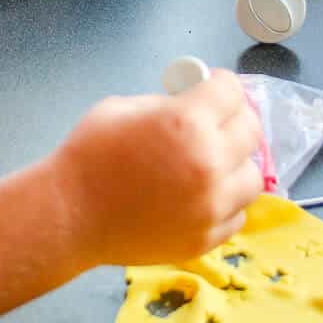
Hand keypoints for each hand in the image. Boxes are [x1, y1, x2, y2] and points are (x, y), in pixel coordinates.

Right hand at [51, 70, 263, 266]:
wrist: (70, 213)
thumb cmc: (88, 153)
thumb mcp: (122, 108)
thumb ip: (165, 105)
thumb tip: (190, 105)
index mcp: (187, 122)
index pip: (231, 91)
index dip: (219, 84)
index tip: (210, 88)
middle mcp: (210, 163)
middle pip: (251, 130)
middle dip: (234, 118)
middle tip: (215, 121)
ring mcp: (213, 205)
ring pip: (252, 177)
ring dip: (235, 165)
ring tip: (210, 164)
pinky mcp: (208, 237)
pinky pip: (236, 214)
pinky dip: (224, 202)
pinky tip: (198, 196)